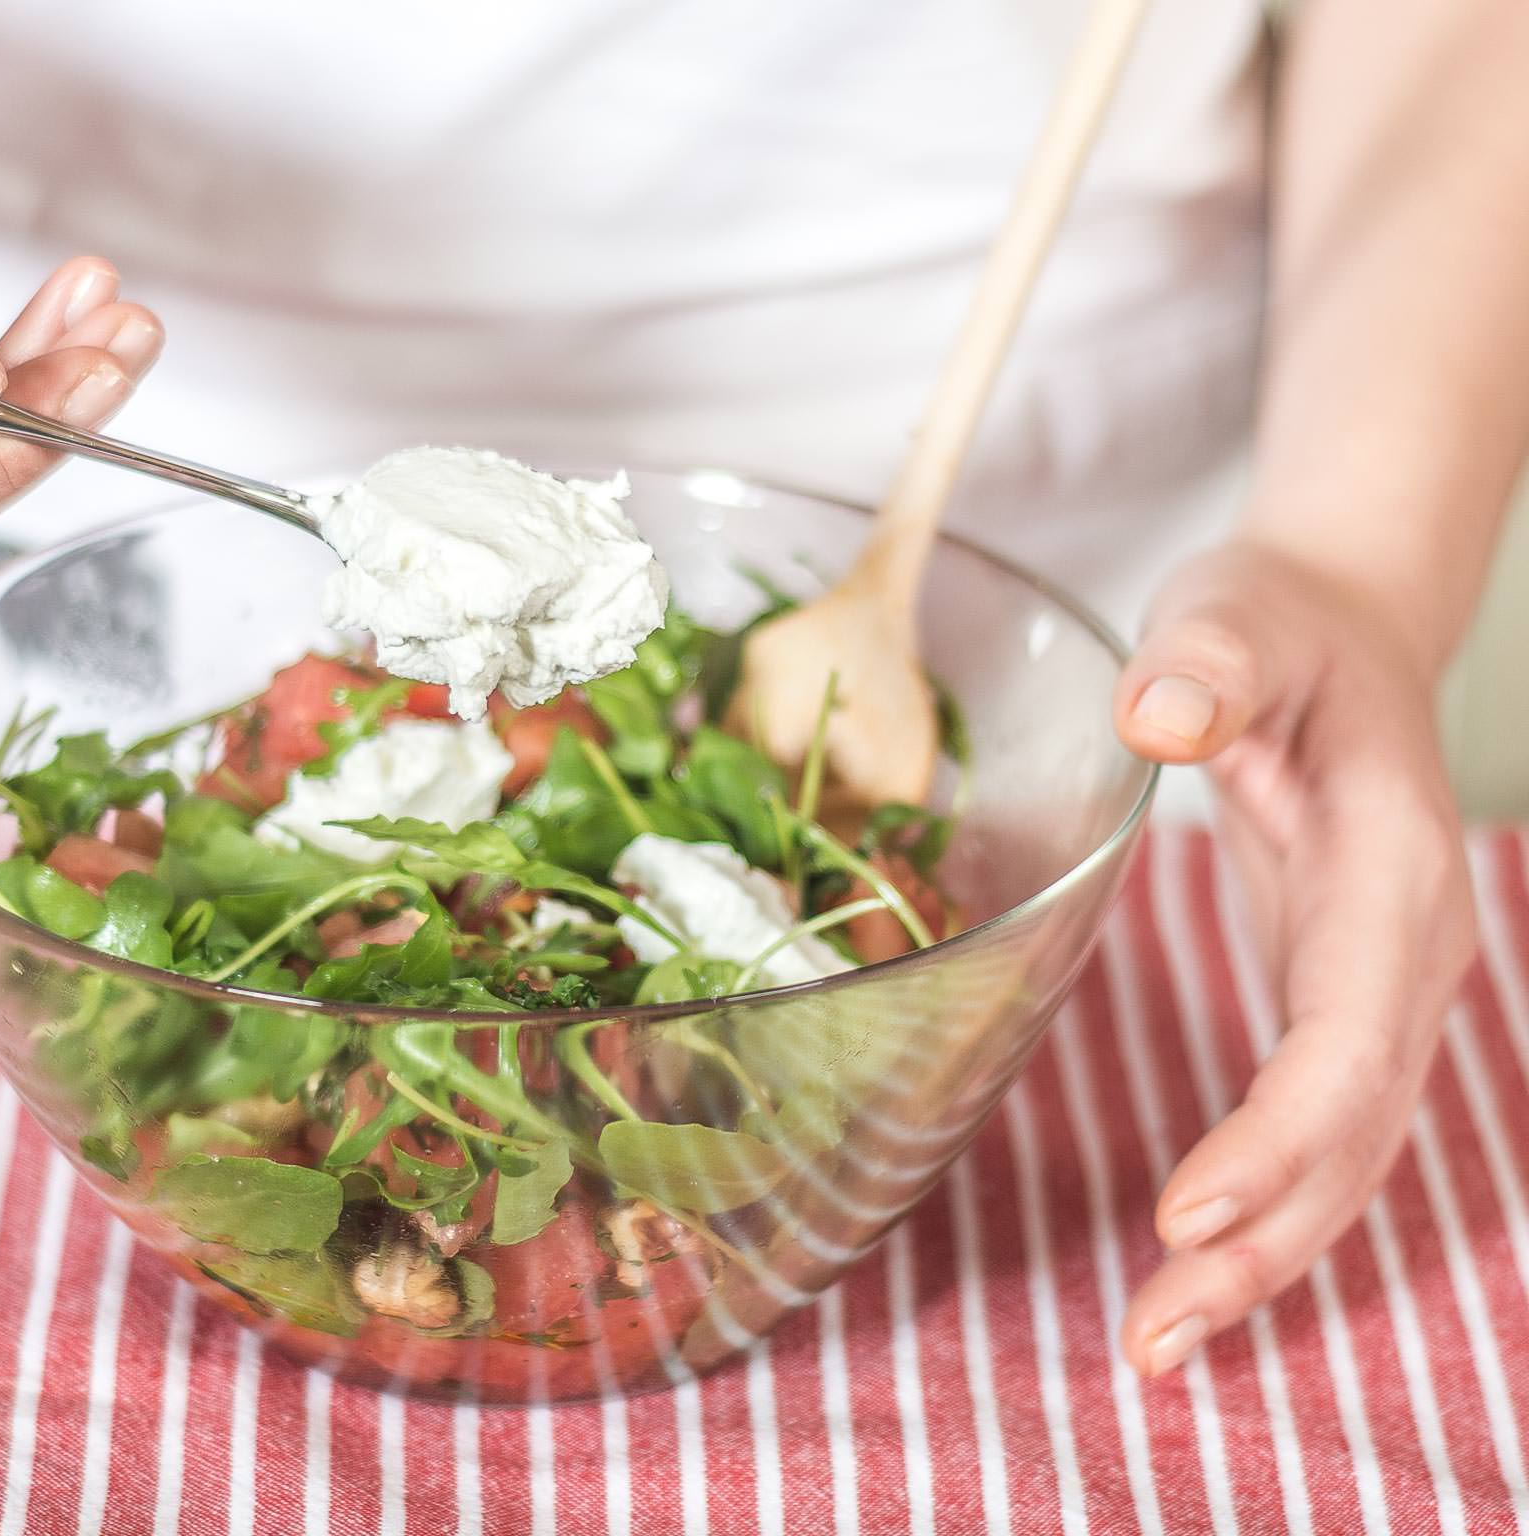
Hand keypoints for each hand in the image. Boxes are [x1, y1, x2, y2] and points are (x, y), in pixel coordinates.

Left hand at [1110, 541, 1474, 1373]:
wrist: (1335, 629)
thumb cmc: (1277, 626)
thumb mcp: (1234, 618)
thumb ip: (1209, 664)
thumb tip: (1160, 713)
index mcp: (1388, 873)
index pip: (1346, 1035)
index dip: (1278, 1137)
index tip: (1185, 1218)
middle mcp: (1405, 954)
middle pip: (1352, 1133)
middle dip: (1261, 1246)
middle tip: (1150, 1342)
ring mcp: (1380, 990)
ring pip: (1343, 1157)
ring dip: (1261, 1261)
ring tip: (1156, 1349)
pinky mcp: (1336, 1004)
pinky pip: (1314, 1134)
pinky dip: (1262, 1212)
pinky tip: (1189, 1277)